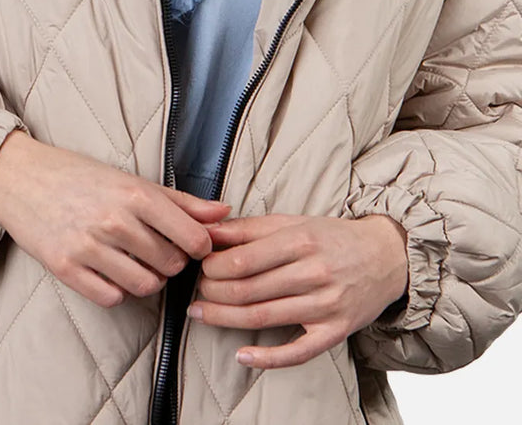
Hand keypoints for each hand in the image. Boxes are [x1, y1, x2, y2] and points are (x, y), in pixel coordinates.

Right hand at [0, 129, 232, 307]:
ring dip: (147, 279)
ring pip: (145, 286)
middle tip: (156, 249)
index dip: (199, 247)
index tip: (191, 245)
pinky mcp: (66, 268)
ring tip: (135, 261)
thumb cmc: (80, 175)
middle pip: (170, 265)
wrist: (21, 177)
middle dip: (170, 262)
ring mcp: (89, 247)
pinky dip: (117, 289)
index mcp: (135, 194)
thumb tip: (224, 213)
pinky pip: (111, 297)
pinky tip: (110, 270)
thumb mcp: (131, 179)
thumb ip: (180, 201)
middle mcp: (114, 221)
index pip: (193, 238)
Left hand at [188, 212, 408, 368]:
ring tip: (202, 315)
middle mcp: (314, 272)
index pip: (245, 259)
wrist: (386, 257)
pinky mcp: (335, 332)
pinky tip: (242, 355)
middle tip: (195, 293)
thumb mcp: (293, 222)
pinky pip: (297, 352)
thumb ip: (249, 229)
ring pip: (265, 317)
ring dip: (226, 319)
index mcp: (302, 240)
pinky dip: (267, 358)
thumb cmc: (333, 237)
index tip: (200, 267)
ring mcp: (326, 305)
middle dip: (214, 293)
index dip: (214, 267)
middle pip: (250, 290)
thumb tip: (209, 232)